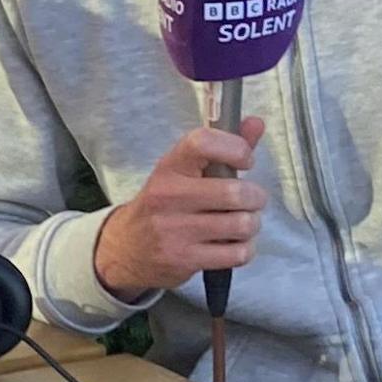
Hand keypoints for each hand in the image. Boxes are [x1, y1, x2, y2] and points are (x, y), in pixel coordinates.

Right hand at [92, 118, 267, 299]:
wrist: (125, 249)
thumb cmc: (163, 205)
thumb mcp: (183, 173)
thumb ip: (222, 149)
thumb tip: (256, 122)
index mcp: (169, 167)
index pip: (203, 142)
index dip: (236, 148)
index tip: (245, 160)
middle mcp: (168, 196)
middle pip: (235, 192)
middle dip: (256, 198)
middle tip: (250, 200)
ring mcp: (174, 230)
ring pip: (242, 224)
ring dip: (251, 225)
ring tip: (241, 223)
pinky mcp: (183, 259)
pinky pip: (237, 253)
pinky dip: (244, 249)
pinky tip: (232, 244)